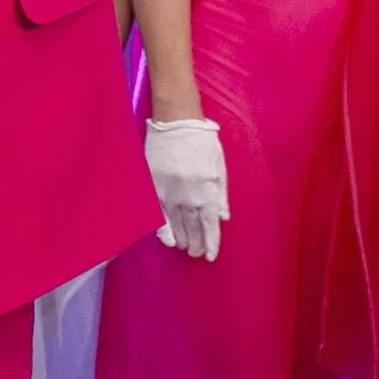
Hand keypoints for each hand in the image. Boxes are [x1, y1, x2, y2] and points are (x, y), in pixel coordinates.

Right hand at [144, 116, 228, 261]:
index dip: (211, 242)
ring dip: (182, 239)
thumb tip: (223, 217)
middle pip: (193, 227)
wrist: (177, 122)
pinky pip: (158, 214)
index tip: (210, 255)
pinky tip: (168, 240)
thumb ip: (221, 194)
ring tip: (186, 248)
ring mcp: (170, 192)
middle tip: (197, 253)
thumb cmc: (202, 141)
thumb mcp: (219, 166)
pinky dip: (163, 229)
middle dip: (196, 242)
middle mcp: (189, 196)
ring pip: (176, 224)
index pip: (210, 225)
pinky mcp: (155, 187)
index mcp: (208, 190)